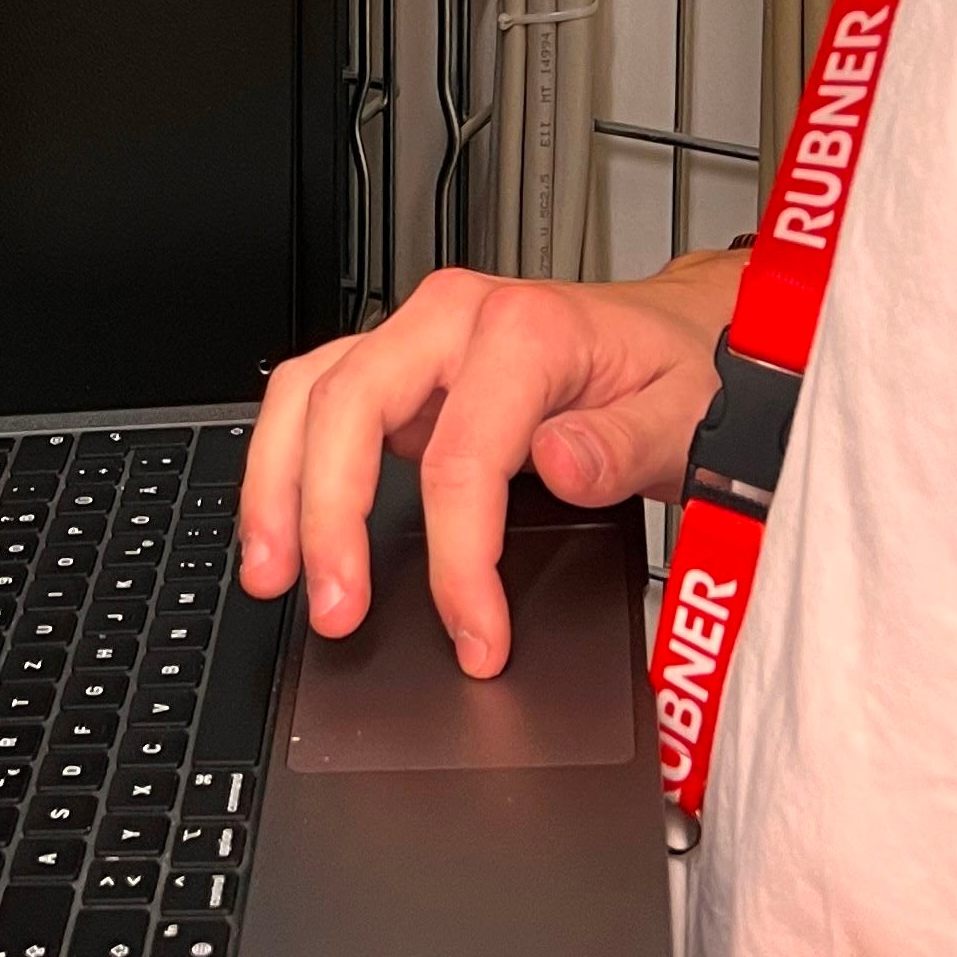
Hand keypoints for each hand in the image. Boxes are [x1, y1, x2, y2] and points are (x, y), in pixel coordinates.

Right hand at [236, 256, 738, 673]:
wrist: (678, 339)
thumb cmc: (678, 376)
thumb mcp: (684, 414)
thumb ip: (625, 443)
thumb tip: (560, 465)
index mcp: (524, 328)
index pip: (460, 455)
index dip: (458, 559)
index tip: (475, 637)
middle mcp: (455, 318)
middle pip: (349, 405)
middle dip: (327, 514)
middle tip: (335, 609)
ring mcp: (418, 339)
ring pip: (309, 392)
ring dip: (277, 484)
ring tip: (272, 573)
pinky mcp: (400, 368)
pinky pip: (316, 400)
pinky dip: (286, 462)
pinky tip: (284, 525)